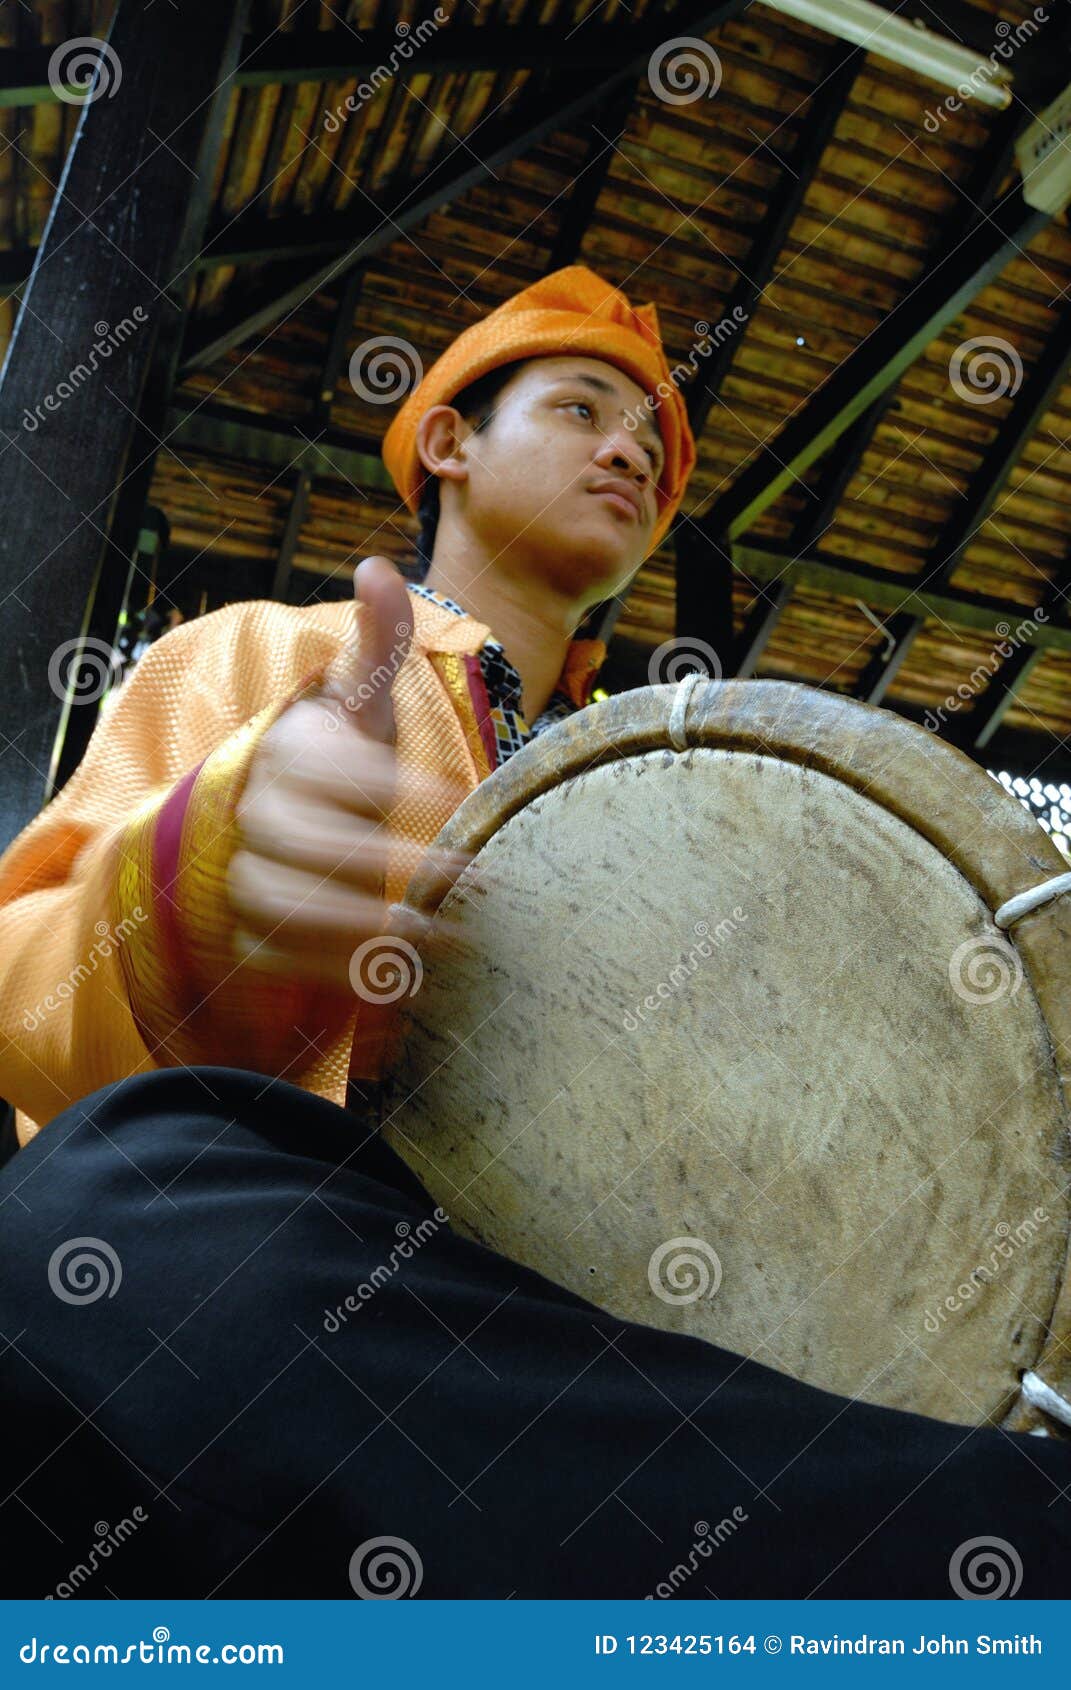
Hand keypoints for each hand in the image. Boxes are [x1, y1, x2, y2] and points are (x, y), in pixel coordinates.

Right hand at [227, 557, 466, 992]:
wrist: (278, 818)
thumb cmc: (338, 756)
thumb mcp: (360, 700)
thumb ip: (377, 643)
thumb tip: (377, 567)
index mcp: (287, 750)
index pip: (335, 768)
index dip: (397, 787)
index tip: (460, 802)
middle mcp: (252, 810)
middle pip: (305, 843)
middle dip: (385, 863)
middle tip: (468, 880)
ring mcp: (241, 870)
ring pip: (283, 903)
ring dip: (359, 926)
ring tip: (435, 935)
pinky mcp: (245, 928)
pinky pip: (276, 955)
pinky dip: (332, 969)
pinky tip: (397, 969)